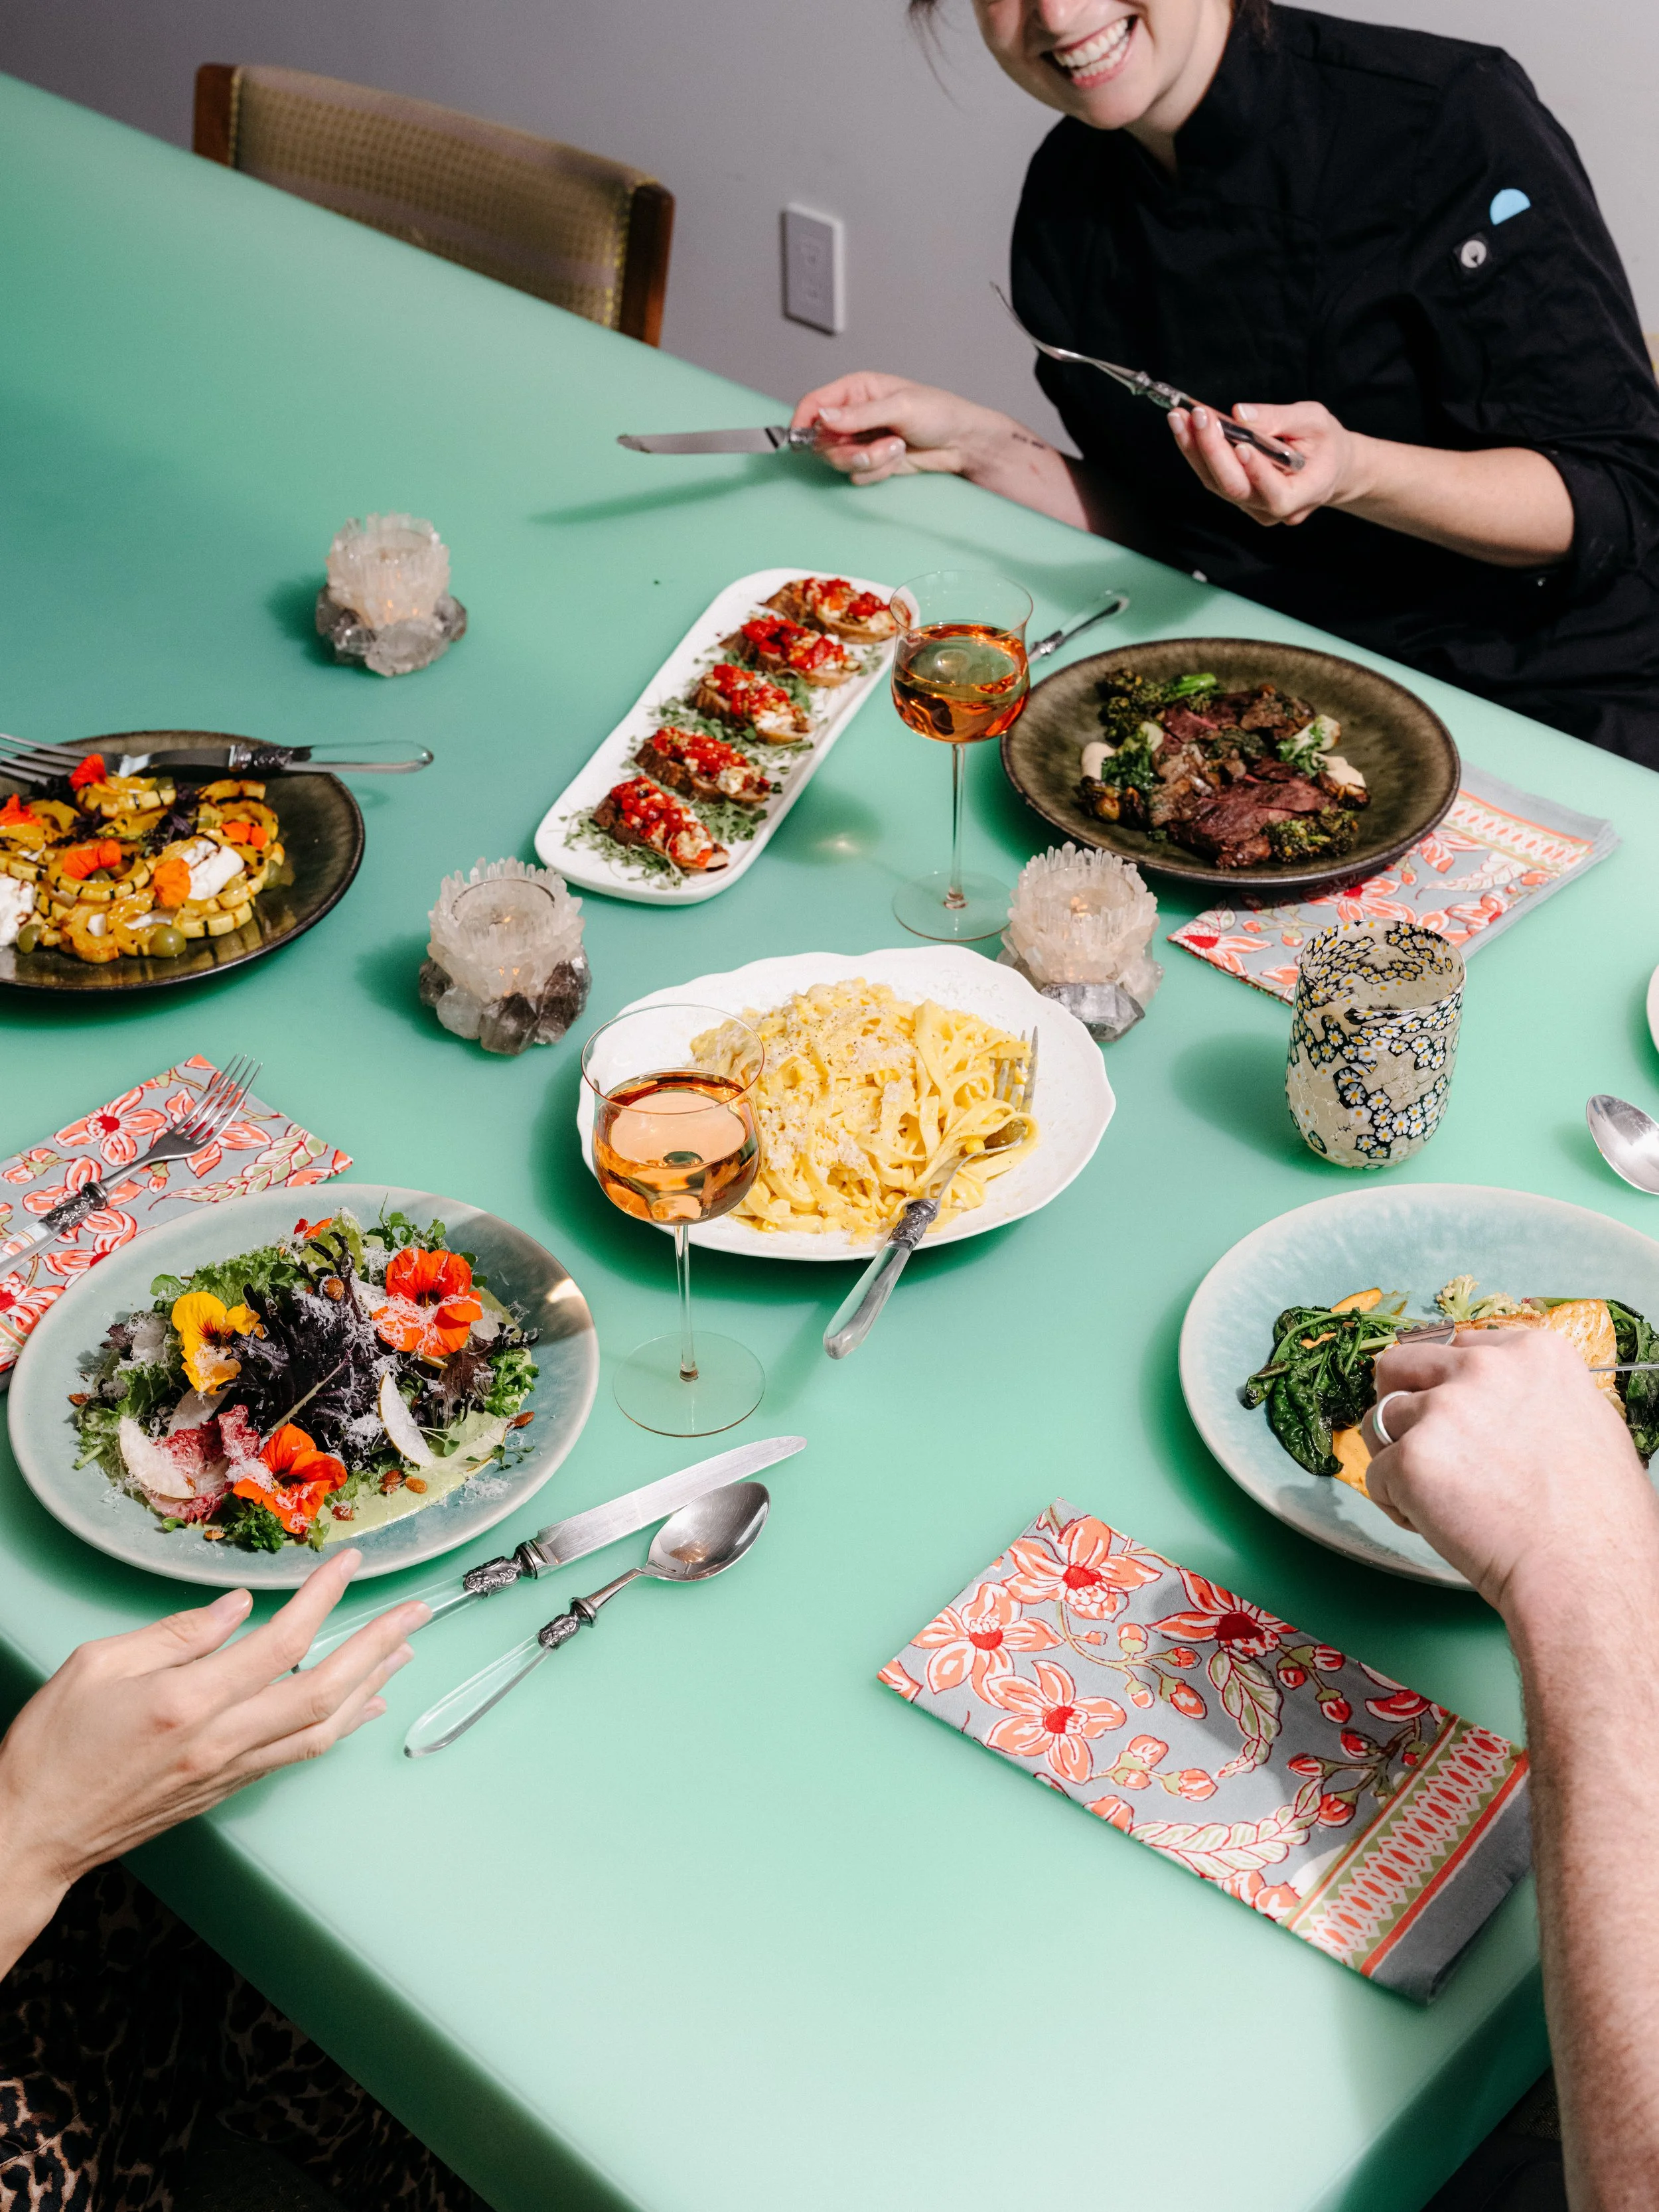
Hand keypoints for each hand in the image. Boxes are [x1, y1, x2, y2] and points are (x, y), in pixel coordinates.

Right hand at [0, 1550, 425, 1963]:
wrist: (30, 1836)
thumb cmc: (52, 1750)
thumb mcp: (96, 1666)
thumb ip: (175, 1634)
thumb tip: (238, 1609)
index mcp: (188, 1701)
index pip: (281, 1640)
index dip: (324, 1597)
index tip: (350, 1564)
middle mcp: (220, 1740)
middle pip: (325, 1689)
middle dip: (378, 1645)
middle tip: (415, 1610)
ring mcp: (228, 1771)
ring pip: (322, 1728)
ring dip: (372, 1686)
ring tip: (404, 1649)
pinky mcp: (226, 1790)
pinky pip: (299, 1754)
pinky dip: (339, 1725)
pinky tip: (363, 1706)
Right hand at [791, 371, 1035, 488]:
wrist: (962, 443)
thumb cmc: (939, 413)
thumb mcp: (900, 406)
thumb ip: (860, 414)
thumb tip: (824, 417)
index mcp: (856, 390)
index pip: (814, 404)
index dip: (802, 422)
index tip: (800, 439)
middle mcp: (854, 415)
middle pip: (822, 441)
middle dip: (848, 451)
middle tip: (875, 449)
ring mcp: (861, 440)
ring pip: (840, 462)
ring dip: (869, 461)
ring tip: (897, 448)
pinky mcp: (872, 461)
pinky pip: (858, 475)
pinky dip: (878, 472)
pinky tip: (899, 459)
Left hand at [1168, 399, 1367, 528]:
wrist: (1327, 466)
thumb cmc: (1324, 442)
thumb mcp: (1314, 421)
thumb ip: (1279, 418)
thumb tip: (1240, 414)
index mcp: (1306, 494)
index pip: (1276, 494)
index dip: (1257, 472)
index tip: (1241, 443)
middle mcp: (1275, 511)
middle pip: (1237, 489)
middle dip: (1214, 451)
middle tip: (1198, 416)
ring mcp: (1254, 508)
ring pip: (1218, 484)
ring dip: (1195, 449)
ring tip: (1181, 417)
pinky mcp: (1238, 498)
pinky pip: (1213, 478)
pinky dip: (1197, 451)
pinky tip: (1185, 427)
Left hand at [1360, 1330, 1658, 1612]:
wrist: (1587, 1574)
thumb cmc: (1599, 1521)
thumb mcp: (1586, 1426)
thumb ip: (1533, 1399)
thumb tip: (1502, 1404)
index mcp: (1534, 1353)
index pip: (1459, 1346)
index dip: (1448, 1383)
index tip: (1456, 1415)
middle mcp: (1485, 1367)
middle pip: (1401, 1363)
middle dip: (1398, 1399)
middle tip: (1414, 1442)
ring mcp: (1444, 1409)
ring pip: (1379, 1419)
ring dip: (1394, 1457)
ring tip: (1433, 1498)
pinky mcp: (1412, 1458)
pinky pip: (1375, 1474)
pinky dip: (1393, 1503)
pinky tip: (1433, 1525)